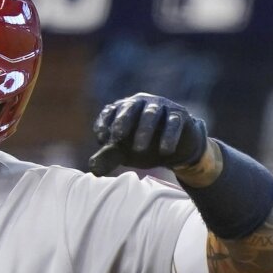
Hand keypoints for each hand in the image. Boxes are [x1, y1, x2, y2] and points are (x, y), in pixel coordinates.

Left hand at [88, 92, 208, 175]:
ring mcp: (161, 106)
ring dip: (144, 130)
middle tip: (118, 137)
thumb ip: (108, 158)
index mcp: (123, 108)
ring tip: (139, 149)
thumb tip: (93, 169)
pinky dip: (169, 136)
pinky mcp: (179, 114)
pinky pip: (174, 122)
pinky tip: (164, 151)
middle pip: (130, 107)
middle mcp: (141, 102)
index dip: (104, 123)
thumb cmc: (142, 146)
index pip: (110, 111)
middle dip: (123, 121)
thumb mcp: (123, 153)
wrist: (173, 149)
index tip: (101, 138)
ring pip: (151, 113)